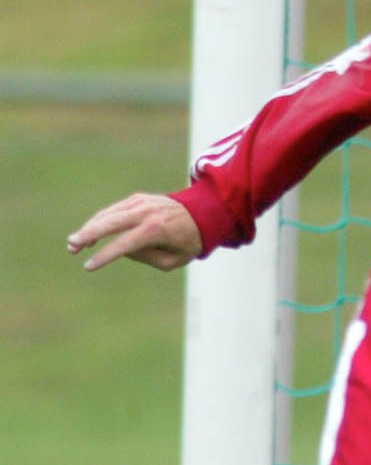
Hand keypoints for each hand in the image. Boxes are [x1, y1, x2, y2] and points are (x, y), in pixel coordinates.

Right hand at [67, 193, 202, 271]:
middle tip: (72, 246)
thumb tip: (123, 249)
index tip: (88, 266)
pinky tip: (90, 232)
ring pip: (109, 214)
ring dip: (90, 227)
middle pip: (111, 222)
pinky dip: (100, 220)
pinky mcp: (138, 198)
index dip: (105, 256)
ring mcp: (142, 202)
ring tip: (74, 243)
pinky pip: (114, 209)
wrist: (204, 212)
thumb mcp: (173, 260)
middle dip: (89, 234)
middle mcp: (147, 212)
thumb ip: (147, 258)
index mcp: (157, 229)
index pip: (125, 244)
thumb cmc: (188, 241)